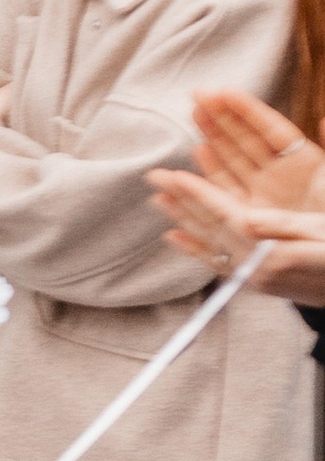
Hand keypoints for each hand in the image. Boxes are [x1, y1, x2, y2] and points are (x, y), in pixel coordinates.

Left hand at [150, 169, 324, 298]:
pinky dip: (194, 248)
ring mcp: (254, 280)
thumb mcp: (321, 235)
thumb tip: (247, 219)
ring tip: (157, 198)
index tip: (172, 175)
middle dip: (181, 201)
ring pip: (209, 244)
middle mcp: (257, 270)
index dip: (199, 194)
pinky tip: (174, 237)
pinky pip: (217, 263)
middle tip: (152, 177)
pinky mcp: (257, 285)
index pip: (226, 217)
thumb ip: (284, 227)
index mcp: (273, 255)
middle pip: (210, 229)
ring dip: (182, 219)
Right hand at [187, 89, 324, 216]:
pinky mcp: (249, 221)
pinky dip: (201, 190)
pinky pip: (221, 202)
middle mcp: (279, 178)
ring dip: (209, 145)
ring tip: (190, 125)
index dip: (247, 110)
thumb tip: (324, 117)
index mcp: (304, 163)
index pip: (271, 131)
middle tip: (197, 97)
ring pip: (229, 166)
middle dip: (220, 119)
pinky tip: (182, 178)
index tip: (224, 91)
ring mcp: (263, 198)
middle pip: (244, 142)